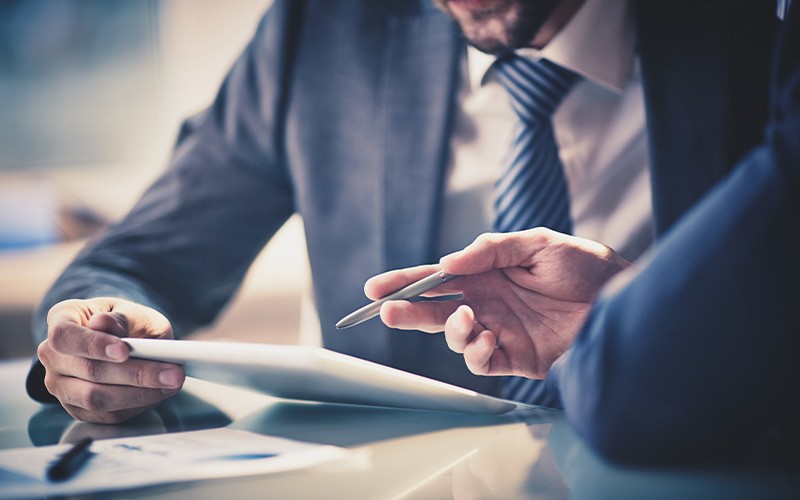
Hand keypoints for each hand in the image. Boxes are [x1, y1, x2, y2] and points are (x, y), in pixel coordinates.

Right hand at [37, 297, 184, 423]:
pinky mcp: (78, 408)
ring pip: (96, 398)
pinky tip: (160, 393)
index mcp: (62, 319)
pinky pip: (106, 415)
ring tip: (173, 383)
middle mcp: (53, 354)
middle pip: (88, 371)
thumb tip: (102, 324)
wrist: (127, 339)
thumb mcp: (132, 312)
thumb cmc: (128, 322)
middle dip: (135, 374)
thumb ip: (121, 318)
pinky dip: (137, 405)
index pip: (65, 336)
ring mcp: (61, 384)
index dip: (93, 345)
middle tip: (173, 373)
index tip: (124, 351)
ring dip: (139, 394)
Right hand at [365, 228, 629, 377]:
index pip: (438, 278)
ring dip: (450, 330)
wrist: (623, 299)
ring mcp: (500, 330)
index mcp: (487, 273)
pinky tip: (487, 338)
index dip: (406, 282)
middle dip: (408, 311)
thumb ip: (491, 250)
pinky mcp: (517, 357)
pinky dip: (476, 352)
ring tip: (468, 318)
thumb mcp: (538, 243)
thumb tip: (448, 263)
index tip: (376, 288)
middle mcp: (488, 302)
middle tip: (387, 312)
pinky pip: (482, 362)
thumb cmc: (585, 265)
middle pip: (435, 310)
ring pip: (454, 337)